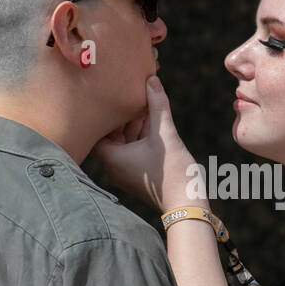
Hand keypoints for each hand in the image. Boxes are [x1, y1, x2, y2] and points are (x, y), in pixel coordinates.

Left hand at [92, 77, 203, 210]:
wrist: (187, 206)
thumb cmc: (173, 173)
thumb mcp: (165, 134)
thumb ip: (157, 105)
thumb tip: (152, 79)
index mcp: (112, 158)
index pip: (97, 129)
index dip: (105, 112)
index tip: (113, 96)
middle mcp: (114, 166)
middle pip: (111, 134)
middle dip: (122, 116)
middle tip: (131, 95)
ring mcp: (127, 171)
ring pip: (125, 141)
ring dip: (134, 124)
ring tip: (145, 104)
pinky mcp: (139, 174)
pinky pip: (135, 150)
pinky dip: (142, 136)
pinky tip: (154, 120)